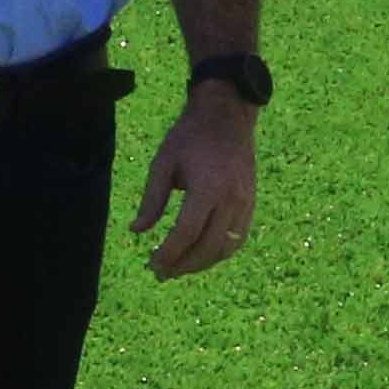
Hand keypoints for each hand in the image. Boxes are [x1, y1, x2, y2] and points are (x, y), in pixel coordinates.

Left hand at [130, 88, 257, 278]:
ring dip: (201, 264)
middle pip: (207, 247)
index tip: (151, 263)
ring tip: (177, 268)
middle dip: (182, 265)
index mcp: (208, 188)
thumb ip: (151, 200)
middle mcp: (231, 200)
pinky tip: (200, 256)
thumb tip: (136, 231)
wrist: (227, 116)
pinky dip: (218, 252)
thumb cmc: (189, 137)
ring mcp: (245, 203)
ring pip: (225, 248)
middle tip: (160, 272)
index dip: (168, 253)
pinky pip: (237, 238)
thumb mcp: (163, 163)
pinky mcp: (251, 203)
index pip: (186, 233)